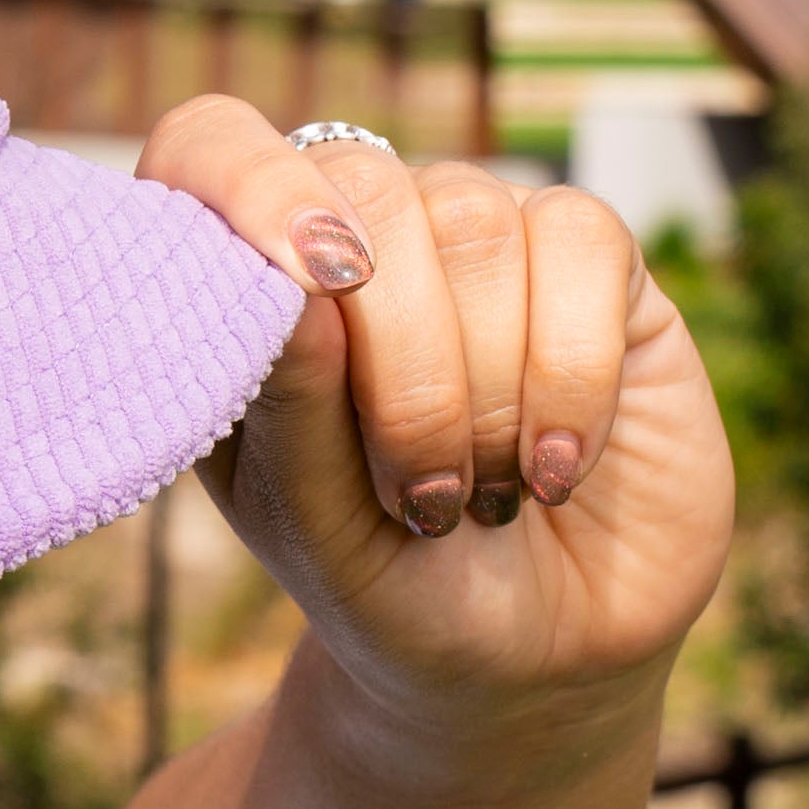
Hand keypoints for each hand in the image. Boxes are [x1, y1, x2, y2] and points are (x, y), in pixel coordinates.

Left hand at [136, 102, 735, 722]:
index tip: (301, 279)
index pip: (213, 146)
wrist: (529, 662)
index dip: (246, 184)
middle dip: (395, 358)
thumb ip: (289, 409)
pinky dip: (569, 369)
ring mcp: (481, 240)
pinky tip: (555, 467)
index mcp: (252, 288)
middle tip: (416, 498)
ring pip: (475, 220)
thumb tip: (299, 278)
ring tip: (483, 499)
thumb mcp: (314, 529)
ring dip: (483, 389)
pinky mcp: (595, 267)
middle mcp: (363, 238)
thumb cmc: (388, 589)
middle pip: (362, 187)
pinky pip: (582, 239)